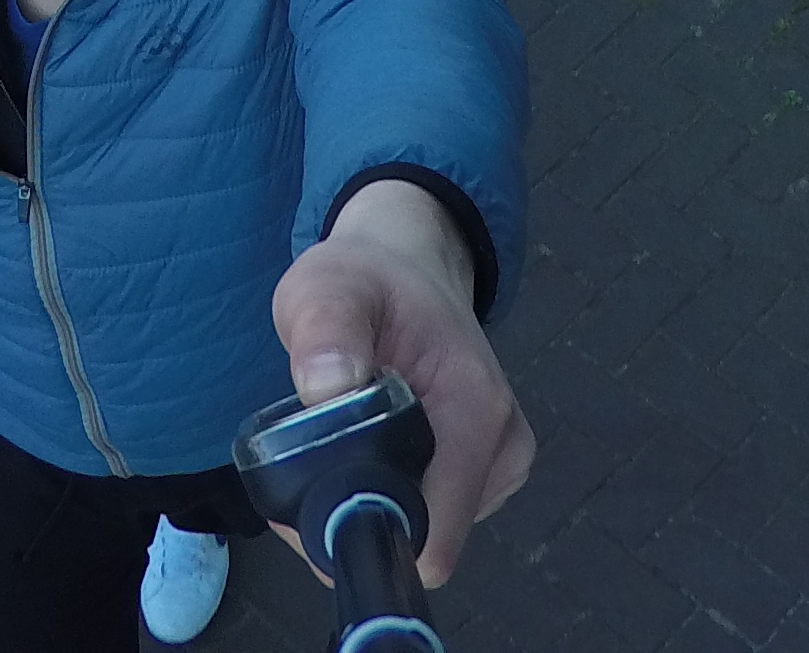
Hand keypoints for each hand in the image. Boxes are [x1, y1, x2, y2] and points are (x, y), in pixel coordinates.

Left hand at [270, 179, 532, 589]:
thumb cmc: (368, 279)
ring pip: (423, 533)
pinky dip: (388, 496)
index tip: (308, 503)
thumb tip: (327, 387)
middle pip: (424, 540)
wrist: (408, 268)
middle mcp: (501, 447)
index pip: (434, 533)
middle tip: (307, 468)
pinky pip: (428, 517)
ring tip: (339, 445)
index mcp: (474, 408)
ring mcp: (498, 465)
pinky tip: (368, 451)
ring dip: (370, 505)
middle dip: (358, 518)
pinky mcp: (486, 476)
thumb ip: (325, 329)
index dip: (365, 533)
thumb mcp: (326, 288)